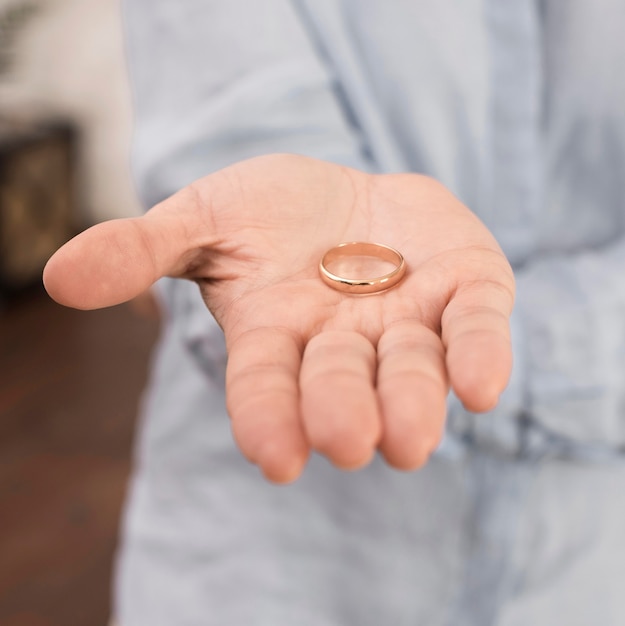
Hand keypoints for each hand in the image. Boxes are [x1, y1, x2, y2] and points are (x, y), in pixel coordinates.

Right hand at [44, 154, 513, 481]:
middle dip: (341, 410)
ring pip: (412, 371)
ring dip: (411, 401)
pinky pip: (475, 328)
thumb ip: (142, 249)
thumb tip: (57, 279)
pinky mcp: (463, 291)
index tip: (275, 458)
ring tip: (407, 440)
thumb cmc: (273, 215)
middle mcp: (343, 343)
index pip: (265, 385)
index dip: (266, 418)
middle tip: (348, 441)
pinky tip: (482, 386)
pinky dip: (480, 354)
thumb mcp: (204, 218)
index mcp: (278, 333)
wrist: (352, 194)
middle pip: (340, 385)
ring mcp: (408, 322)